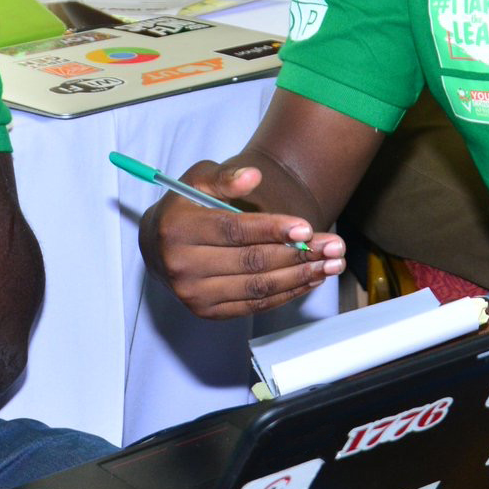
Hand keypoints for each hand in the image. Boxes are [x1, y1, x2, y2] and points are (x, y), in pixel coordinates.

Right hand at [138, 161, 344, 318]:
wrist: (155, 247)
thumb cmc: (184, 208)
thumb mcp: (197, 181)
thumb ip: (225, 177)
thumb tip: (253, 175)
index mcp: (178, 229)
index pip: (233, 231)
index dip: (271, 231)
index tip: (305, 228)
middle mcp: (182, 266)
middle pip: (250, 262)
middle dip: (298, 255)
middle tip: (333, 246)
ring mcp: (193, 294)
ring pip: (257, 287)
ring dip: (299, 277)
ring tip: (331, 264)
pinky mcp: (206, 312)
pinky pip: (254, 305)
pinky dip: (286, 294)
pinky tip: (309, 280)